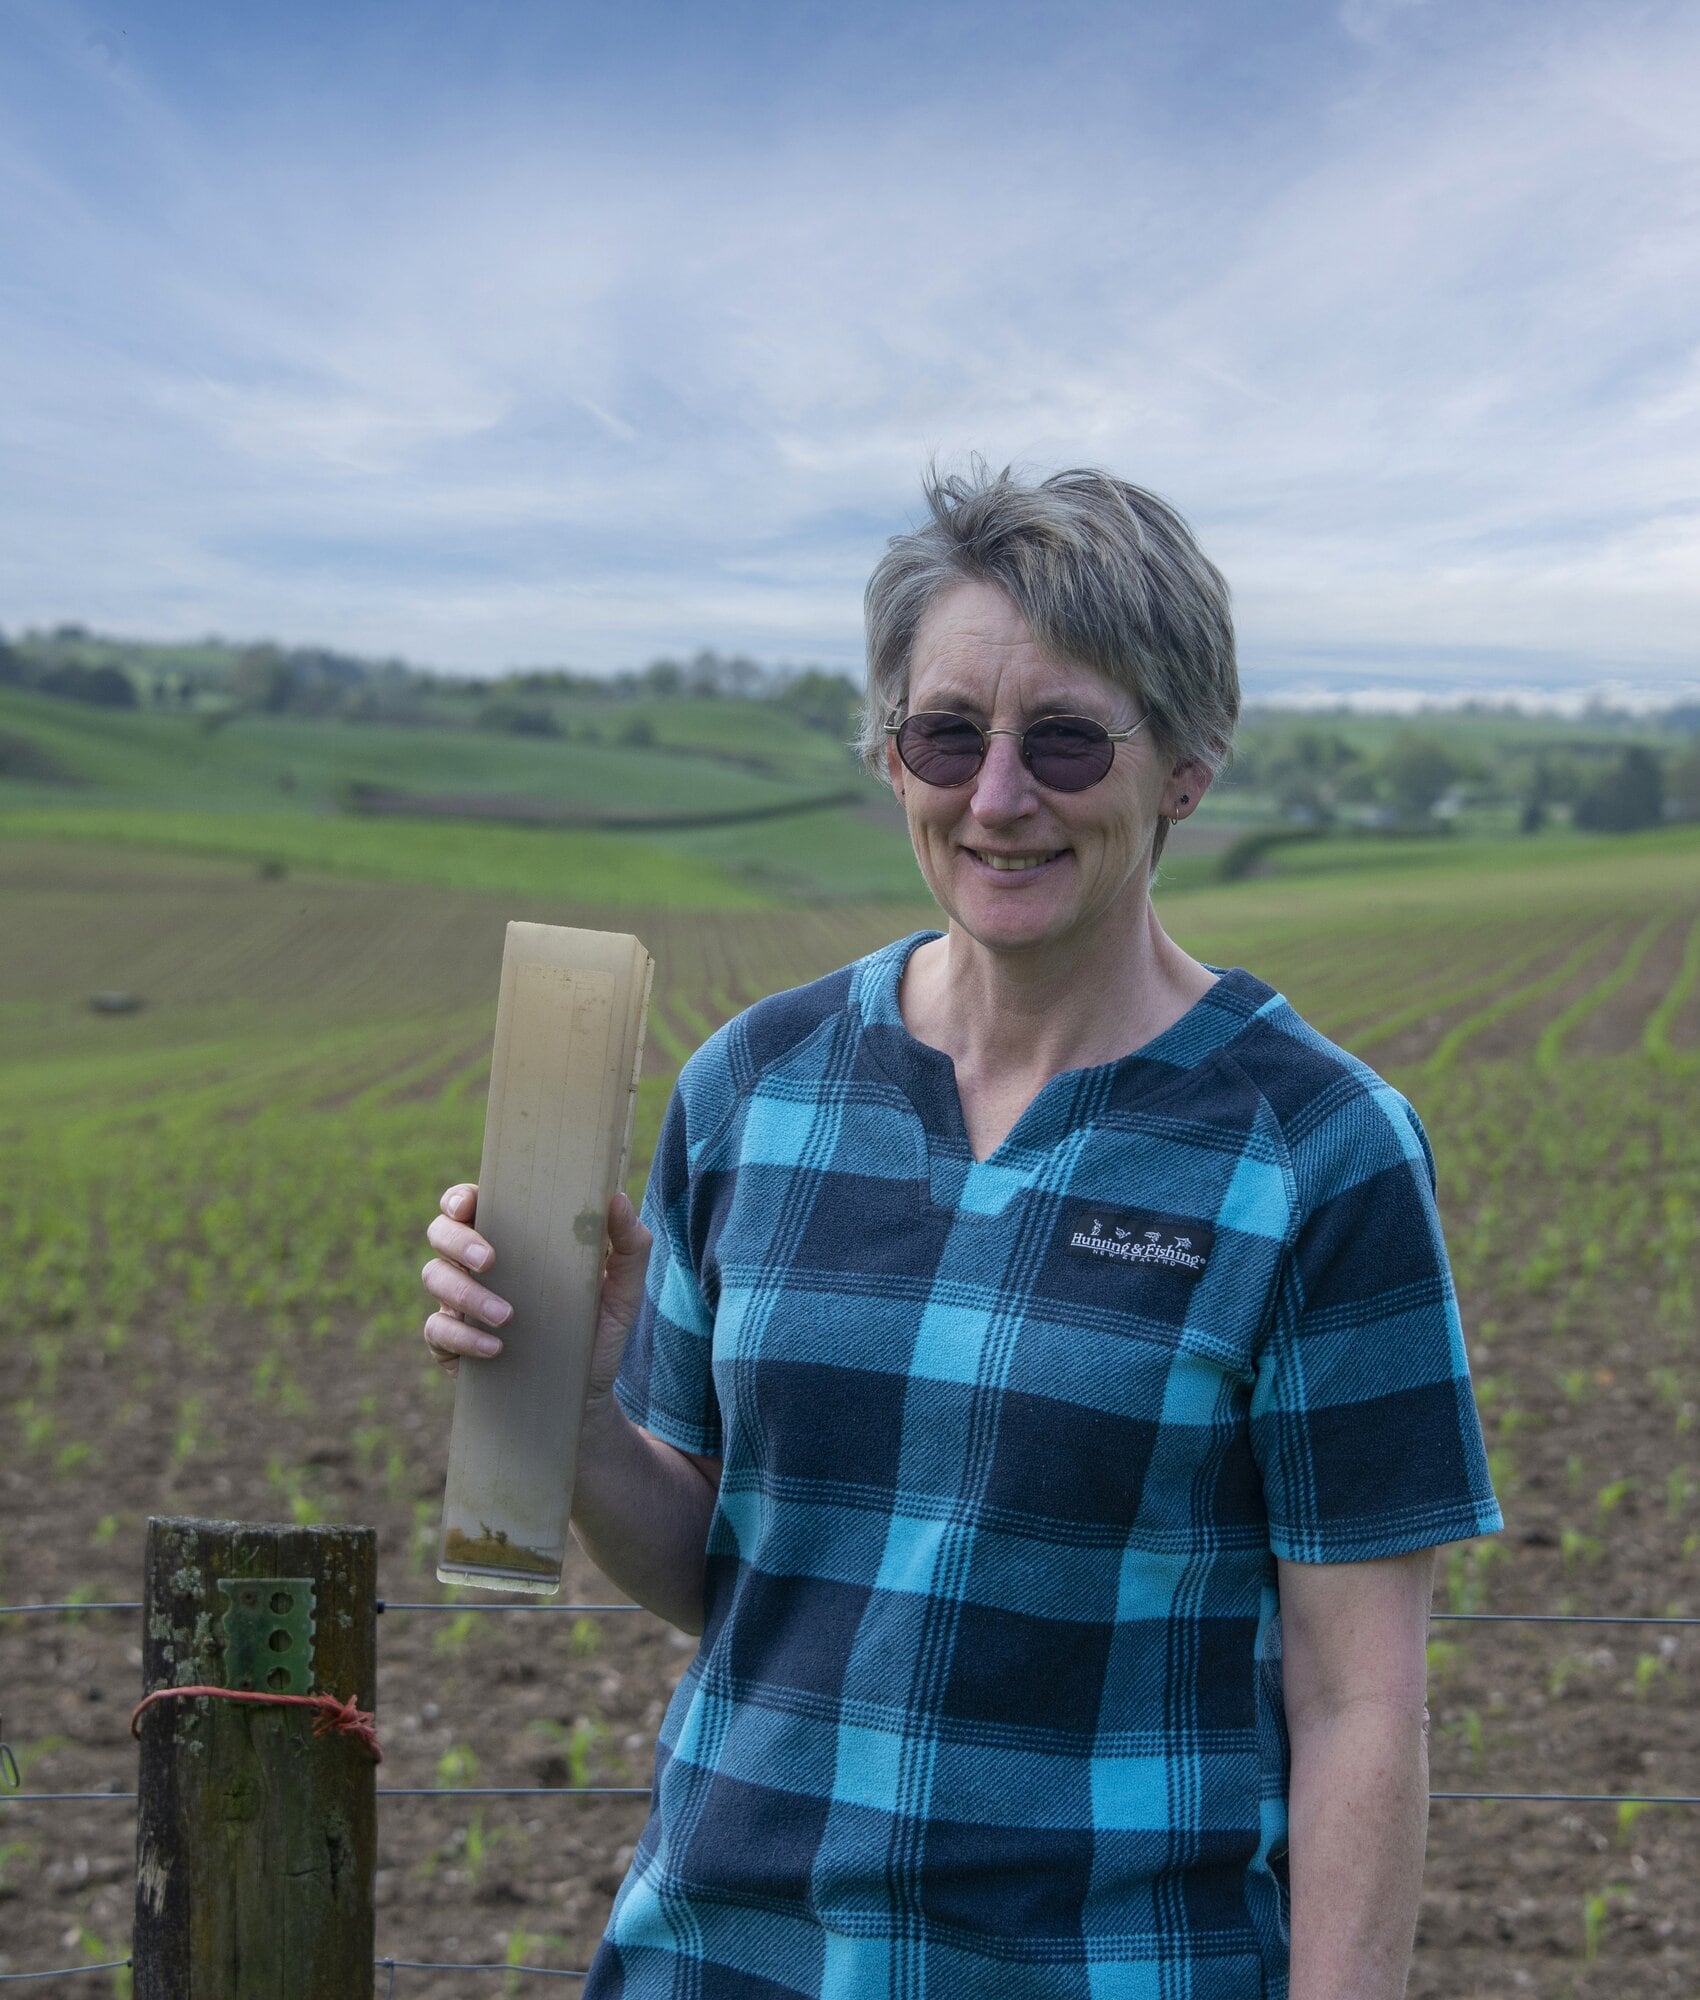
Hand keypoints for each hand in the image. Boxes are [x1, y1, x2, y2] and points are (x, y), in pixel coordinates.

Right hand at [421, 1184, 653, 1391]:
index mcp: (513, 1239)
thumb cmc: (600, 1328)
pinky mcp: (452, 1343)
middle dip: (458, 1241)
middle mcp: (478, 1265)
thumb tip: (616, 1198)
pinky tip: (495, 1348)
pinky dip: (463, 1336)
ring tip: (506, 1315)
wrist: (586, 1392)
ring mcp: (460, 1303)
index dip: (459, 1198)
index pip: (471, 1204)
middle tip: (490, 1260)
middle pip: (440, 1233)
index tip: (467, 1205)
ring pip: (435, 1277)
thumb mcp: (624, 1288)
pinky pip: (437, 1331)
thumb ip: (630, 1243)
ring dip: (465, 1292)